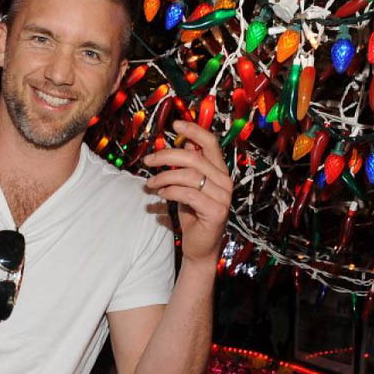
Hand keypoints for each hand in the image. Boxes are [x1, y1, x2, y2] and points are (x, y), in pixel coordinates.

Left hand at [143, 120, 233, 264]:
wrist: (199, 247)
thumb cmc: (192, 214)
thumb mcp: (188, 186)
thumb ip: (189, 166)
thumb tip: (181, 142)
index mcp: (219, 171)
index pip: (211, 143)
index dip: (194, 131)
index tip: (175, 125)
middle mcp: (225, 181)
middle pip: (194, 157)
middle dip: (167, 156)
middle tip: (148, 161)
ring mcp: (223, 197)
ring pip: (189, 176)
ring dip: (164, 177)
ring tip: (150, 184)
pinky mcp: (216, 212)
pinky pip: (189, 194)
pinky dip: (171, 191)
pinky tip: (160, 194)